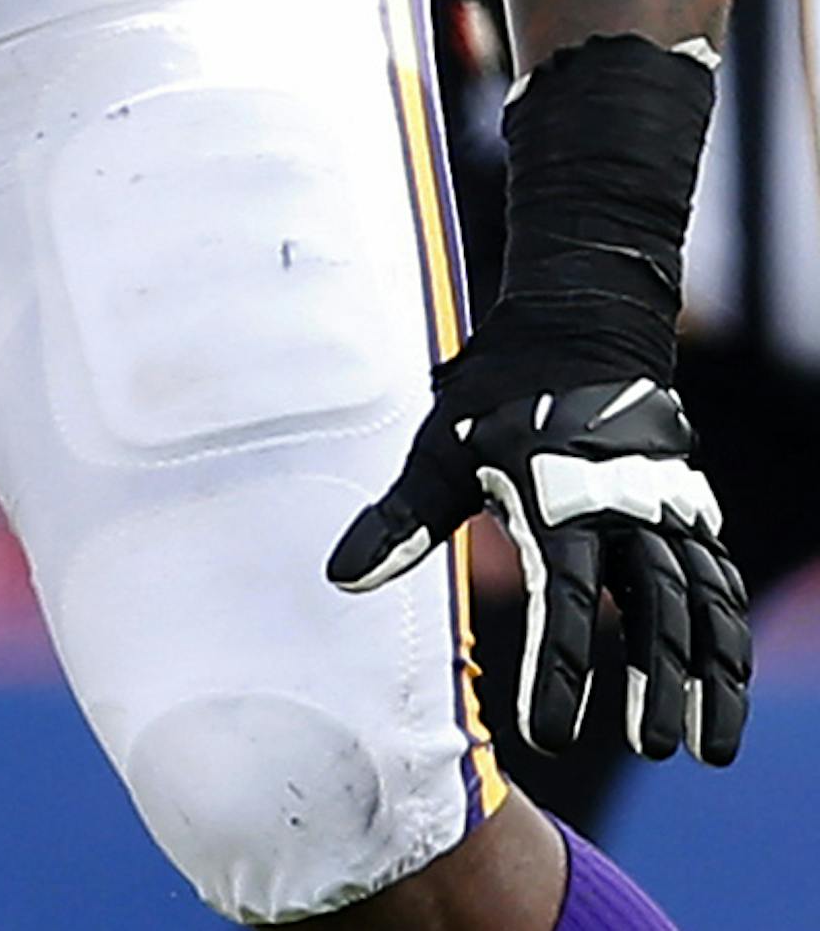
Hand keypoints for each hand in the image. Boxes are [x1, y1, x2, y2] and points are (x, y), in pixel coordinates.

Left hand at [329, 365, 749, 764]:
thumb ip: (403, 519)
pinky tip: (726, 680)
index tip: (548, 735)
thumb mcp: (444, 448)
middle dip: (654, 685)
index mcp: (559, 501)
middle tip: (649, 748)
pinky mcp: (690, 508)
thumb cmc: (500, 394)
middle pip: (651, 611)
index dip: (556, 674)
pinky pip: (720, 579)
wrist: (577, 323)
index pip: (563, 604)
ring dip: (709, 675)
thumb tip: (343, 577)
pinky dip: (728, 633)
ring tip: (705, 748)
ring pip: (701, 604)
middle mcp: (624, 510)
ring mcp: (666, 509)